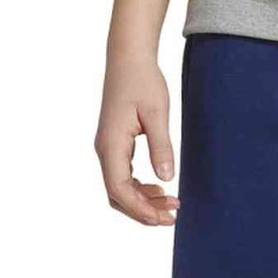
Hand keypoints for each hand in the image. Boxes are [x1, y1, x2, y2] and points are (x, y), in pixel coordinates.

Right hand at [95, 53, 177, 225]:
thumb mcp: (157, 114)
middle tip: (173, 216)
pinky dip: (138, 188)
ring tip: (171, 204)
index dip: (141, 209)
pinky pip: (122, 175)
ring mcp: (107, 148)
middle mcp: (104, 150)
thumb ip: (161, 147)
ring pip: (119, 188)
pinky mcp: (114, 143)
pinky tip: (159, 187)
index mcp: (111, 145)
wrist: (128, 58)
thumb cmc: (143, 82)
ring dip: (142, 200)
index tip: (165, 218)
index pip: (119, 190)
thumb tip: (166, 179)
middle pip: (117, 195)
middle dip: (143, 210)